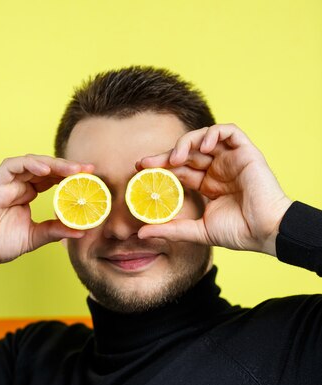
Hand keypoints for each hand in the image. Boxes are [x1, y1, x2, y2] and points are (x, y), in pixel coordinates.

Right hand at [0, 155, 94, 269]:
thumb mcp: (33, 237)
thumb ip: (55, 231)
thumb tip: (81, 230)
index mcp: (26, 193)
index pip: (52, 179)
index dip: (71, 177)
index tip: (92, 178)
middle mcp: (17, 185)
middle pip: (45, 168)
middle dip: (68, 167)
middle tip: (89, 169)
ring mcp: (5, 183)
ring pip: (31, 163)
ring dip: (53, 163)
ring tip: (72, 169)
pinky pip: (12, 166)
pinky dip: (29, 164)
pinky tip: (46, 169)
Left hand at [135, 124, 292, 255]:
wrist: (264, 232)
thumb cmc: (238, 232)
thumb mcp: (197, 231)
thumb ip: (171, 229)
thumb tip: (141, 233)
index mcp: (207, 184)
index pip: (179, 170)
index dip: (160, 167)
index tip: (140, 169)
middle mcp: (218, 169)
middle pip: (187, 153)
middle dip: (165, 155)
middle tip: (146, 163)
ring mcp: (231, 159)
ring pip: (204, 138)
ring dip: (186, 143)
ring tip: (175, 158)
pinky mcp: (246, 152)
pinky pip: (229, 132)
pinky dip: (213, 133)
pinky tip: (202, 146)